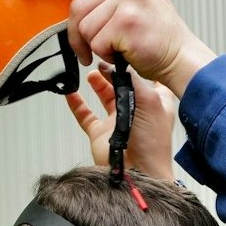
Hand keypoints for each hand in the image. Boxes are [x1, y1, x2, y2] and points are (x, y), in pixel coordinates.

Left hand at [16, 0, 216, 94]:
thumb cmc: (153, 36)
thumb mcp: (132, 1)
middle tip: (89, 51)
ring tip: (117, 49)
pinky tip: (125, 53)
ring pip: (84, 27)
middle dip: (76, 35)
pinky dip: (105, 56)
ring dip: (94, 47)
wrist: (182, 57)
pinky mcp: (126, 20)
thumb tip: (69, 5)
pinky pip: (96, 43)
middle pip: (76, 6)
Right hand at [67, 63, 177, 180]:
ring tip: (91, 73)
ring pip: (104, 95)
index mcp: (155, 102)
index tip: (129, 52)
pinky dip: (76, 103)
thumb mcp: (149, 101)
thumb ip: (133, 80)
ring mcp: (117, 121)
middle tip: (103, 60)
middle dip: (113, 70)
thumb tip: (118, 67)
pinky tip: (70, 91)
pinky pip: (85, 114)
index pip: (150, 77)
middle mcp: (137, 109)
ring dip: (97, 83)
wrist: (137, 173)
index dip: (141, 65)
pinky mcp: (101, 133)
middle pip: (123, 83)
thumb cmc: (151, 144)